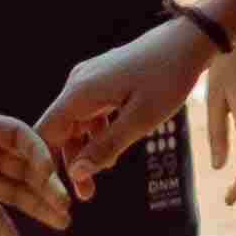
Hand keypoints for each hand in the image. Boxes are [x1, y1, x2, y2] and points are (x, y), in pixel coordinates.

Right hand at [37, 9, 220, 189]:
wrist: (189, 41)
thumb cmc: (168, 77)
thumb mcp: (140, 121)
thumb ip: (106, 147)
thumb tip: (77, 173)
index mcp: (80, 92)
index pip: (46, 133)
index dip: (47, 164)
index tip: (60, 191)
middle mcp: (78, 83)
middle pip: (60, 130)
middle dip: (71, 162)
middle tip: (87, 194)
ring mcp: (90, 79)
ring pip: (76, 122)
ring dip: (86, 149)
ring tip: (102, 175)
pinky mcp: (103, 79)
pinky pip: (90, 112)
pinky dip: (97, 133)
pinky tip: (113, 149)